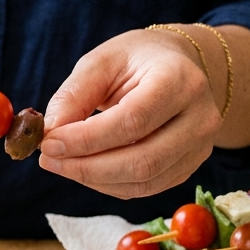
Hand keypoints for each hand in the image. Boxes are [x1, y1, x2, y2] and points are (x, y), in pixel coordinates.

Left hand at [39, 29, 223, 198]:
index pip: (133, 120)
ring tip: (61, 164)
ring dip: (94, 179)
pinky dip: (108, 184)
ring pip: (144, 181)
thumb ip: (74, 94)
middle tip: (49, 159)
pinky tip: (85, 169)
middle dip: (87, 166)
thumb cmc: (137, 61)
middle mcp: (200, 117)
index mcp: (180, 80)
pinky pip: (146, 188)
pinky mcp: (190, 167)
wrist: (179, 66)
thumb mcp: (103, 61)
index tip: (49, 142)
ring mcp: (200, 147)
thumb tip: (51, 131)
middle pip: (143, 160)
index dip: (87, 138)